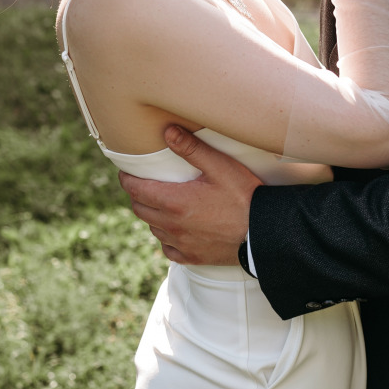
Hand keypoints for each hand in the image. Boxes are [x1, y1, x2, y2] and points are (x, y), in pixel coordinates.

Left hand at [118, 126, 262, 265]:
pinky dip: (166, 237)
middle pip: (140, 209)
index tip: (125, 173)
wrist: (263, 233)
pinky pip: (168, 249)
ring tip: (160, 203)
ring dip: (151, 215)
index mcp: (174, 201)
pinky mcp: (193, 257)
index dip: (127, 180)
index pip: (136, 190)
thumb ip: (192, 149)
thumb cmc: (244, 197)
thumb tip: (168, 132)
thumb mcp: (220, 166)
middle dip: (137, 195)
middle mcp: (172, 225)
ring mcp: (181, 243)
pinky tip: (174, 229)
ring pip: (153, 228)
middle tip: (142, 184)